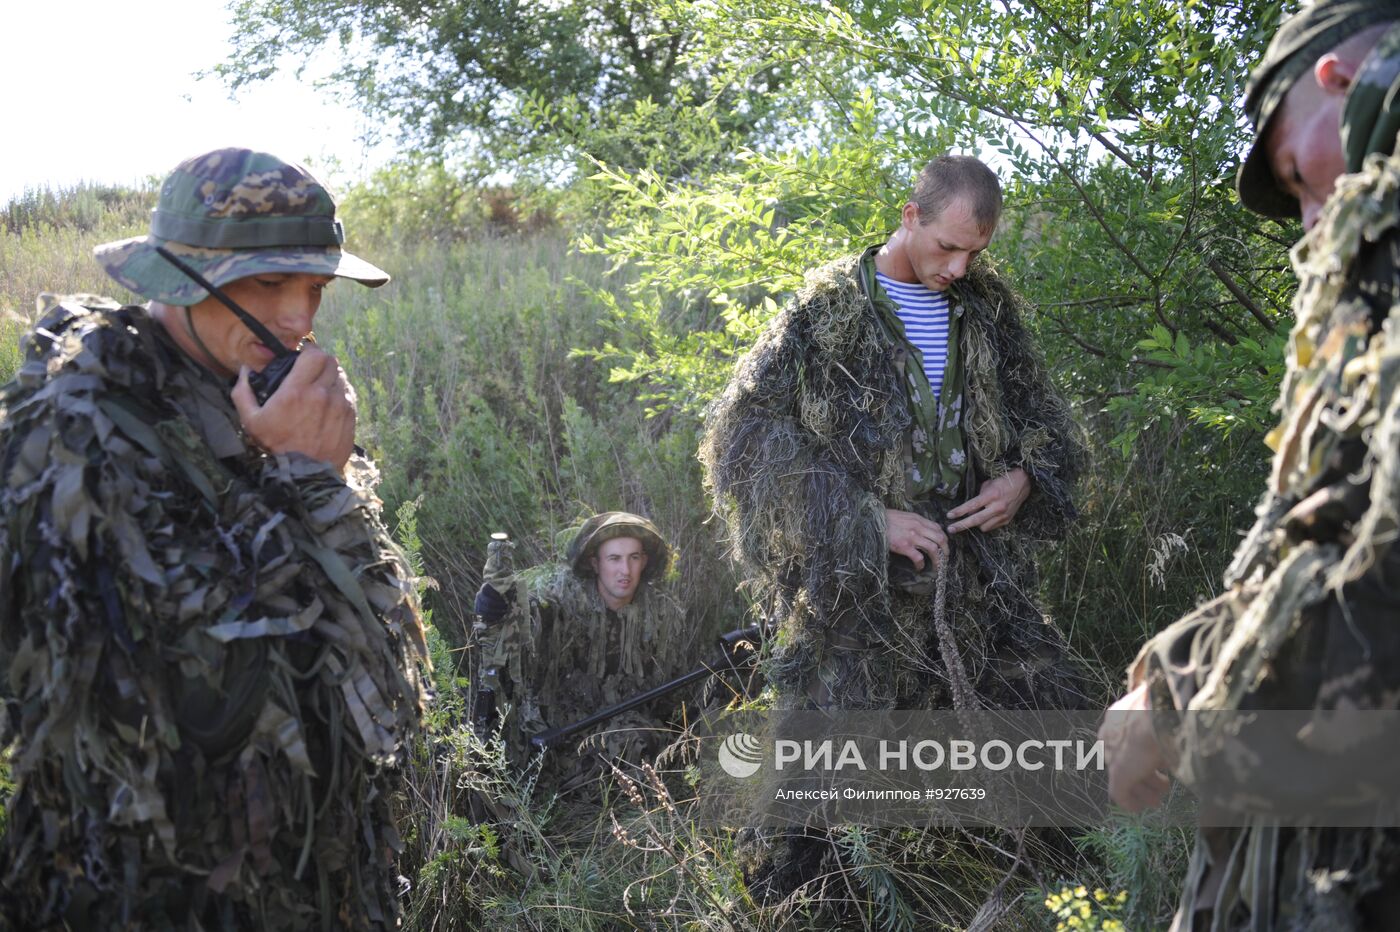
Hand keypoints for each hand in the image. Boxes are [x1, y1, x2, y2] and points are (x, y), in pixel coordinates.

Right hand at [232, 346, 356, 471]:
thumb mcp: (251, 421)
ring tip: (320, 390)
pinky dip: (340, 394)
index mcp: (297, 390)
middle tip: (311, 372)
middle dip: (321, 363)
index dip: (310, 352)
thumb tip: (244, 369)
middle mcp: (322, 394)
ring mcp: (340, 406)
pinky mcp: (350, 418)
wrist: (304, 476)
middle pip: (331, 362)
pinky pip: (348, 395)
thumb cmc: (276, 447)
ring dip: (331, 379)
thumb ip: (244, 391)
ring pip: (341, 378)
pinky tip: (329, 404)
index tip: (303, 358)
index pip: (314, 355)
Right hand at [885, 508, 947, 570]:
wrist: (873, 520)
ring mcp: (912, 537)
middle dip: (945, 550)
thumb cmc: (886, 518)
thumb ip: (914, 522)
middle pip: (940, 539)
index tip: (943, 546)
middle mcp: (918, 527)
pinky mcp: (904, 546)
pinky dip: (921, 564)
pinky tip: (919, 568)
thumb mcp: (904, 516)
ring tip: (936, 566)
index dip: (944, 539)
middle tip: (944, 558)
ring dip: (938, 560)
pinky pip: (918, 557)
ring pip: (933, 549)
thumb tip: (922, 530)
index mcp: (918, 519)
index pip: (938, 528)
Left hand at [947, 468, 1030, 533]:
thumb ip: (978, 498)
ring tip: (974, 518)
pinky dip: (985, 524)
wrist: (1023, 484)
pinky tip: (984, 518)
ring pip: (983, 527)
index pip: (972, 505)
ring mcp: (1003, 515)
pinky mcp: (1007, 520)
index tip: (949, 516)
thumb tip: (969, 511)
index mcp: (991, 495)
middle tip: (950, 529)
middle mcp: (998, 507)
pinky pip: (991, 527)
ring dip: (976, 524)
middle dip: (961, 525)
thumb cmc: (1002, 482)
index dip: (959, 511)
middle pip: (976, 520)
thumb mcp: (988, 485)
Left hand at [1100, 683, 1170, 811]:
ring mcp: (1112, 755)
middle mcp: (1110, 735)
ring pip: (1125, 778)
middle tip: (1163, 787)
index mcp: (1118, 716)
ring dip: (1145, 790)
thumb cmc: (1167, 708)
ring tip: (1159, 798)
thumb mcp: (1164, 711)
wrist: (1160, 714)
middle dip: (1145, 777)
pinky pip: (1120, 795)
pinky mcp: (1117, 773)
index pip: (1126, 742)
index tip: (1162, 765)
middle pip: (1126, 761)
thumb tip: (1180, 726)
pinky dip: (1131, 803)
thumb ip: (1164, 722)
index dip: (1144, 756)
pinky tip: (1141, 808)